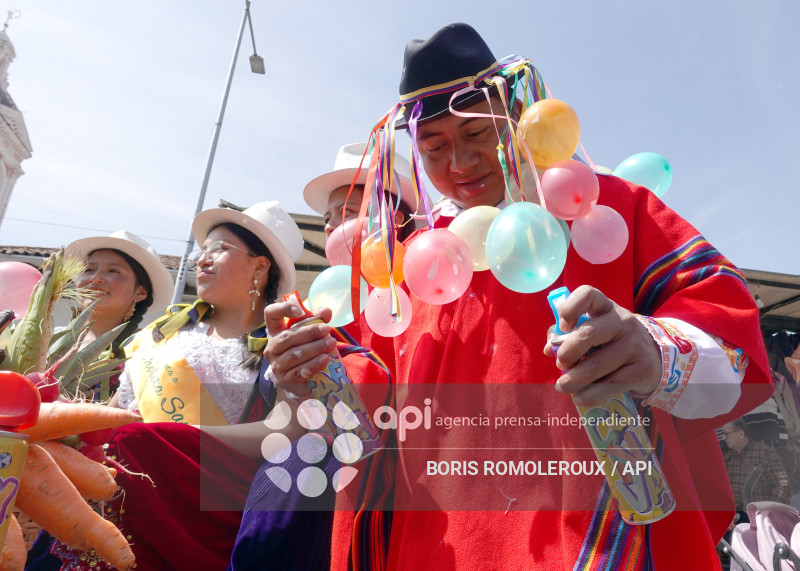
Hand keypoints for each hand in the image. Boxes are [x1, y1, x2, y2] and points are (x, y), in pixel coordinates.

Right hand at [264, 302, 336, 396]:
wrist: (306, 378)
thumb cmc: (306, 348)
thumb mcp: (311, 332)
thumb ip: (318, 319)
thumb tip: (326, 312)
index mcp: (275, 331)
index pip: (270, 314)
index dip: (282, 309)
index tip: (300, 311)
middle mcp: (272, 348)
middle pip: (286, 337)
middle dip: (309, 332)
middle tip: (327, 329)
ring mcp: (276, 365)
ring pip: (294, 355)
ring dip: (314, 349)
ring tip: (330, 344)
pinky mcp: (284, 380)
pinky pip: (298, 372)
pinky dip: (312, 365)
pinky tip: (324, 360)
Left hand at [542, 285, 660, 405]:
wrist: (655, 358)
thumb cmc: (612, 342)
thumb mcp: (595, 331)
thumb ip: (568, 335)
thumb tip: (547, 348)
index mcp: (606, 307)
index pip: (588, 294)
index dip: (570, 309)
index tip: (562, 327)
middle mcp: (622, 322)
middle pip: (587, 334)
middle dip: (566, 352)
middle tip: (560, 364)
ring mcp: (634, 345)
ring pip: (596, 365)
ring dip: (573, 379)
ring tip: (562, 386)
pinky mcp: (641, 369)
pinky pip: (609, 385)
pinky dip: (590, 394)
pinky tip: (579, 397)